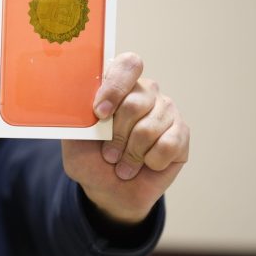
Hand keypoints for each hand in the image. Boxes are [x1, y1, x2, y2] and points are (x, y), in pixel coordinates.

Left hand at [61, 52, 189, 224]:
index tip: (100, 114)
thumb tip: (77, 97)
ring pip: (150, 127)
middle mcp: (145, 92)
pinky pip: (169, 144)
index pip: (128, 65)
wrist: (108, 190)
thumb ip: (76, 115)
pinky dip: (151, 161)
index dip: (115, 88)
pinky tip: (145, 165)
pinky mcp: (181, 133)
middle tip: (108, 154)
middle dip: (117, 135)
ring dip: (131, 153)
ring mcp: (166, 111)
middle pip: (135, 102)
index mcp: (118, 84)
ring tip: (123, 164)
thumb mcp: (74, 137)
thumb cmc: (90, 158)